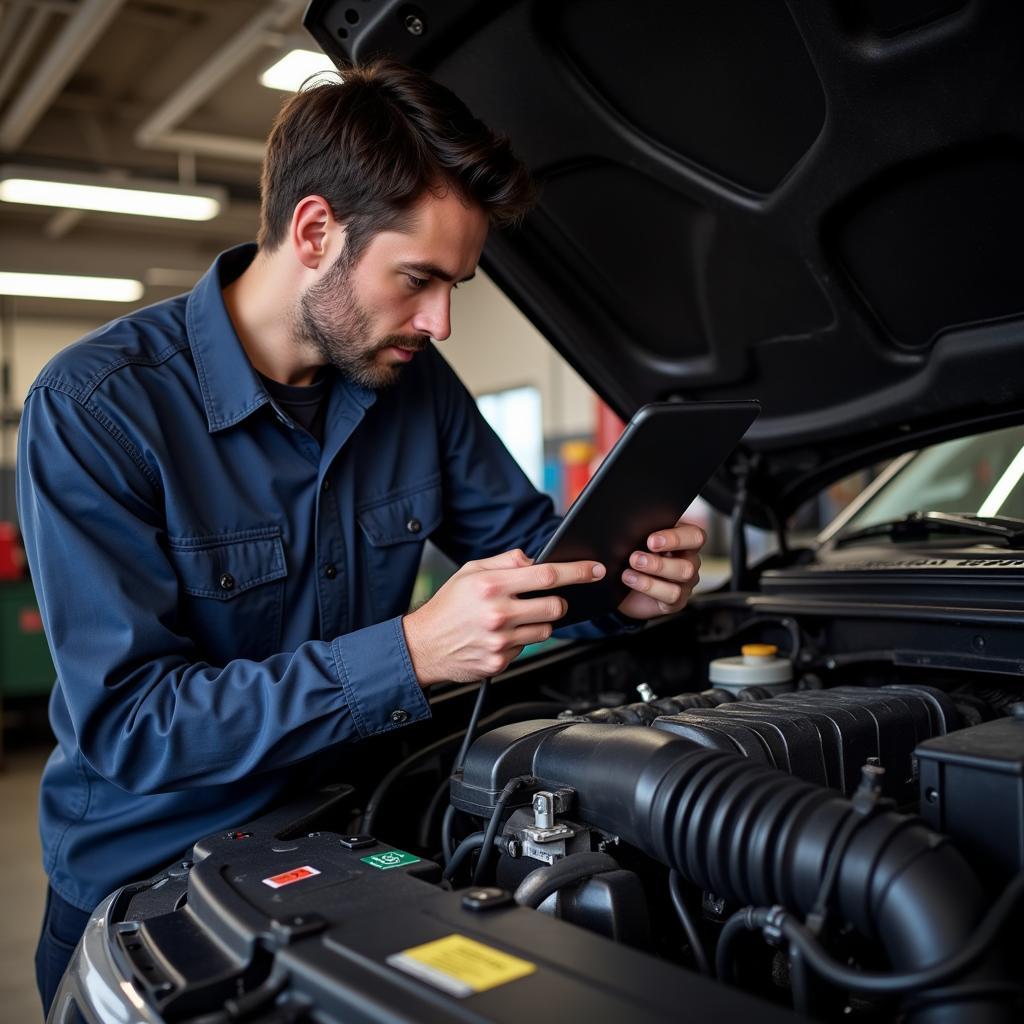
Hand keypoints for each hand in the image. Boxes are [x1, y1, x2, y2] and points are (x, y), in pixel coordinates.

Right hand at [402, 548, 605, 684]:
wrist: (422, 646)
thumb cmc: (447, 607)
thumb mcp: (470, 571)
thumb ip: (505, 562)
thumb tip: (534, 560)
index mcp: (491, 585)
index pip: (547, 575)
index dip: (577, 571)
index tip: (594, 569)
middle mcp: (498, 612)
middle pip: (555, 606)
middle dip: (556, 602)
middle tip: (541, 601)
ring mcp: (500, 640)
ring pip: (546, 631)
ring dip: (538, 623)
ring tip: (513, 620)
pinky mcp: (500, 661)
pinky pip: (527, 648)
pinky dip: (520, 641)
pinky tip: (500, 636)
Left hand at [617, 519, 704, 620]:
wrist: (624, 588)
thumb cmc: (633, 558)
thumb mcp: (637, 543)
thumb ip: (641, 535)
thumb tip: (631, 530)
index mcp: (684, 540)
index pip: (694, 536)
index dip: (675, 538)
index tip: (651, 540)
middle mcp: (689, 560)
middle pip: (691, 560)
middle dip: (661, 559)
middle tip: (635, 557)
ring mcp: (685, 582)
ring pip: (683, 576)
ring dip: (655, 571)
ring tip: (629, 570)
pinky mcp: (676, 600)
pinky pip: (672, 595)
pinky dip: (649, 587)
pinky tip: (632, 580)